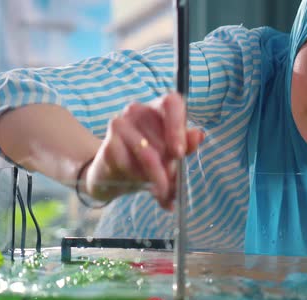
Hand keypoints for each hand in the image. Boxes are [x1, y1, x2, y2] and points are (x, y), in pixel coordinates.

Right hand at [85, 93, 203, 209]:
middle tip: (172, 180)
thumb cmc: (149, 160)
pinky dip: (138, 178)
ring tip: (162, 190)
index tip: (179, 153)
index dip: (178, 126)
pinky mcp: (108, 144)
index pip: (172, 102)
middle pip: (161, 136)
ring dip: (156, 175)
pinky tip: (140, 183)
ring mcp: (120, 124)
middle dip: (169, 164)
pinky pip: (128, 164)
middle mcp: (138, 110)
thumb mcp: (172, 155)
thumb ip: (187, 146)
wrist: (116, 176)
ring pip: (145, 152)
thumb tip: (199, 135)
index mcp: (159, 108)